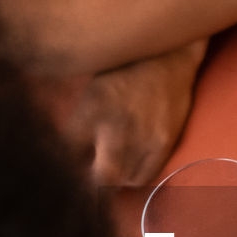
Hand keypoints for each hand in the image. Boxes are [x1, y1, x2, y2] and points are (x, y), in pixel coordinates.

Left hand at [55, 42, 206, 188]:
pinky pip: (145, 175)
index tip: (67, 167)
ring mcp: (144, 135)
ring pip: (123, 179)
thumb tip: (67, 155)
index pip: (69, 152)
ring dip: (113, 179)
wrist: (169, 54)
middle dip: (91, 182)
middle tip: (88, 178)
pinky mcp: (164, 141)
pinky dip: (134, 177)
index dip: (67, 164)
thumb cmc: (123, 68)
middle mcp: (118, 124)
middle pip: (100, 177)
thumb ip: (80, 120)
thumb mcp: (93, 88)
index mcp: (92, 105)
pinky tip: (129, 167)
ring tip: (110, 169)